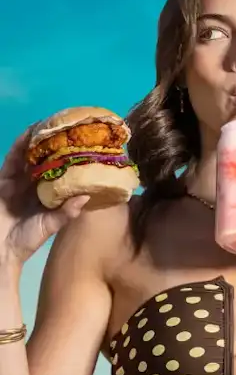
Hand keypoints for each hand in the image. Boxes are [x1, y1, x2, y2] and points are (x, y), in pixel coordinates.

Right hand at [0, 128, 89, 270]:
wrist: (1, 251)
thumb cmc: (26, 240)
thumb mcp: (51, 224)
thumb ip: (67, 211)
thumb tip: (87, 196)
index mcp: (48, 192)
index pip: (61, 169)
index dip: (71, 156)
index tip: (86, 142)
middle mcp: (34, 183)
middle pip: (47, 158)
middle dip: (57, 143)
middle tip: (72, 126)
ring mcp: (18, 180)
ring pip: (31, 154)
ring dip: (41, 139)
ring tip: (54, 123)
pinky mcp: (4, 180)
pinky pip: (12, 159)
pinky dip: (21, 145)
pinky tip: (30, 133)